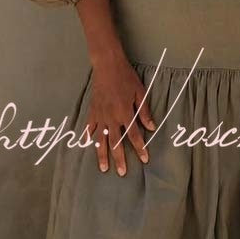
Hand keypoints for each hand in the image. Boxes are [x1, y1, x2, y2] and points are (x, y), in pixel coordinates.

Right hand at [84, 51, 156, 175]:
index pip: (134, 135)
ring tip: (103, 168)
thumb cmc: (126, 77)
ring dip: (102, 155)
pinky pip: (89, 127)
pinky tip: (87, 146)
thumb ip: (144, 111)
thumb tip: (152, 127)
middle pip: (116, 142)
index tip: (145, 159)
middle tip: (122, 173)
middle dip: (119, 158)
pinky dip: (88, 137)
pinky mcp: (92, 111)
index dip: (140, 148)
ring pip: (100, 139)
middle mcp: (111, 117)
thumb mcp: (140, 92)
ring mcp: (100, 115)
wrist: (107, 65)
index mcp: (125, 113)